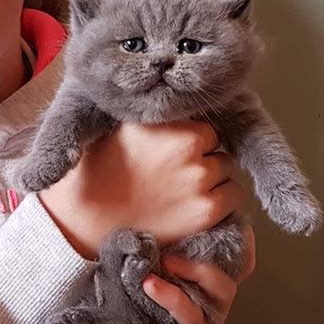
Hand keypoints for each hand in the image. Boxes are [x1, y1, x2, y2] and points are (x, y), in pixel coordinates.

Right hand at [39, 120, 244, 258]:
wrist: (88, 220)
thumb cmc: (101, 172)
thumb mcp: (126, 129)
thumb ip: (160, 118)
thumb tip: (185, 103)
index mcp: (168, 123)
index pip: (204, 125)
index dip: (192, 140)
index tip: (176, 153)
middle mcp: (187, 147)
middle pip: (217, 146)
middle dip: (204, 157)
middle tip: (178, 173)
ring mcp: (199, 179)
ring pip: (227, 169)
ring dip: (214, 177)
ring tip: (185, 190)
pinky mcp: (206, 211)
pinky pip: (235, 195)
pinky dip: (223, 198)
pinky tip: (198, 204)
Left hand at [63, 225, 255, 323]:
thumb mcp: (110, 302)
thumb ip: (121, 274)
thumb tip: (116, 235)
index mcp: (181, 296)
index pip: (209, 262)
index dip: (213, 238)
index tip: (195, 214)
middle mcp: (197, 312)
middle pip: (225, 272)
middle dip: (208, 249)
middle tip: (174, 239)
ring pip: (221, 294)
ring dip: (197, 270)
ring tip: (167, 260)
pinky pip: (195, 322)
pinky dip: (176, 299)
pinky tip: (151, 286)